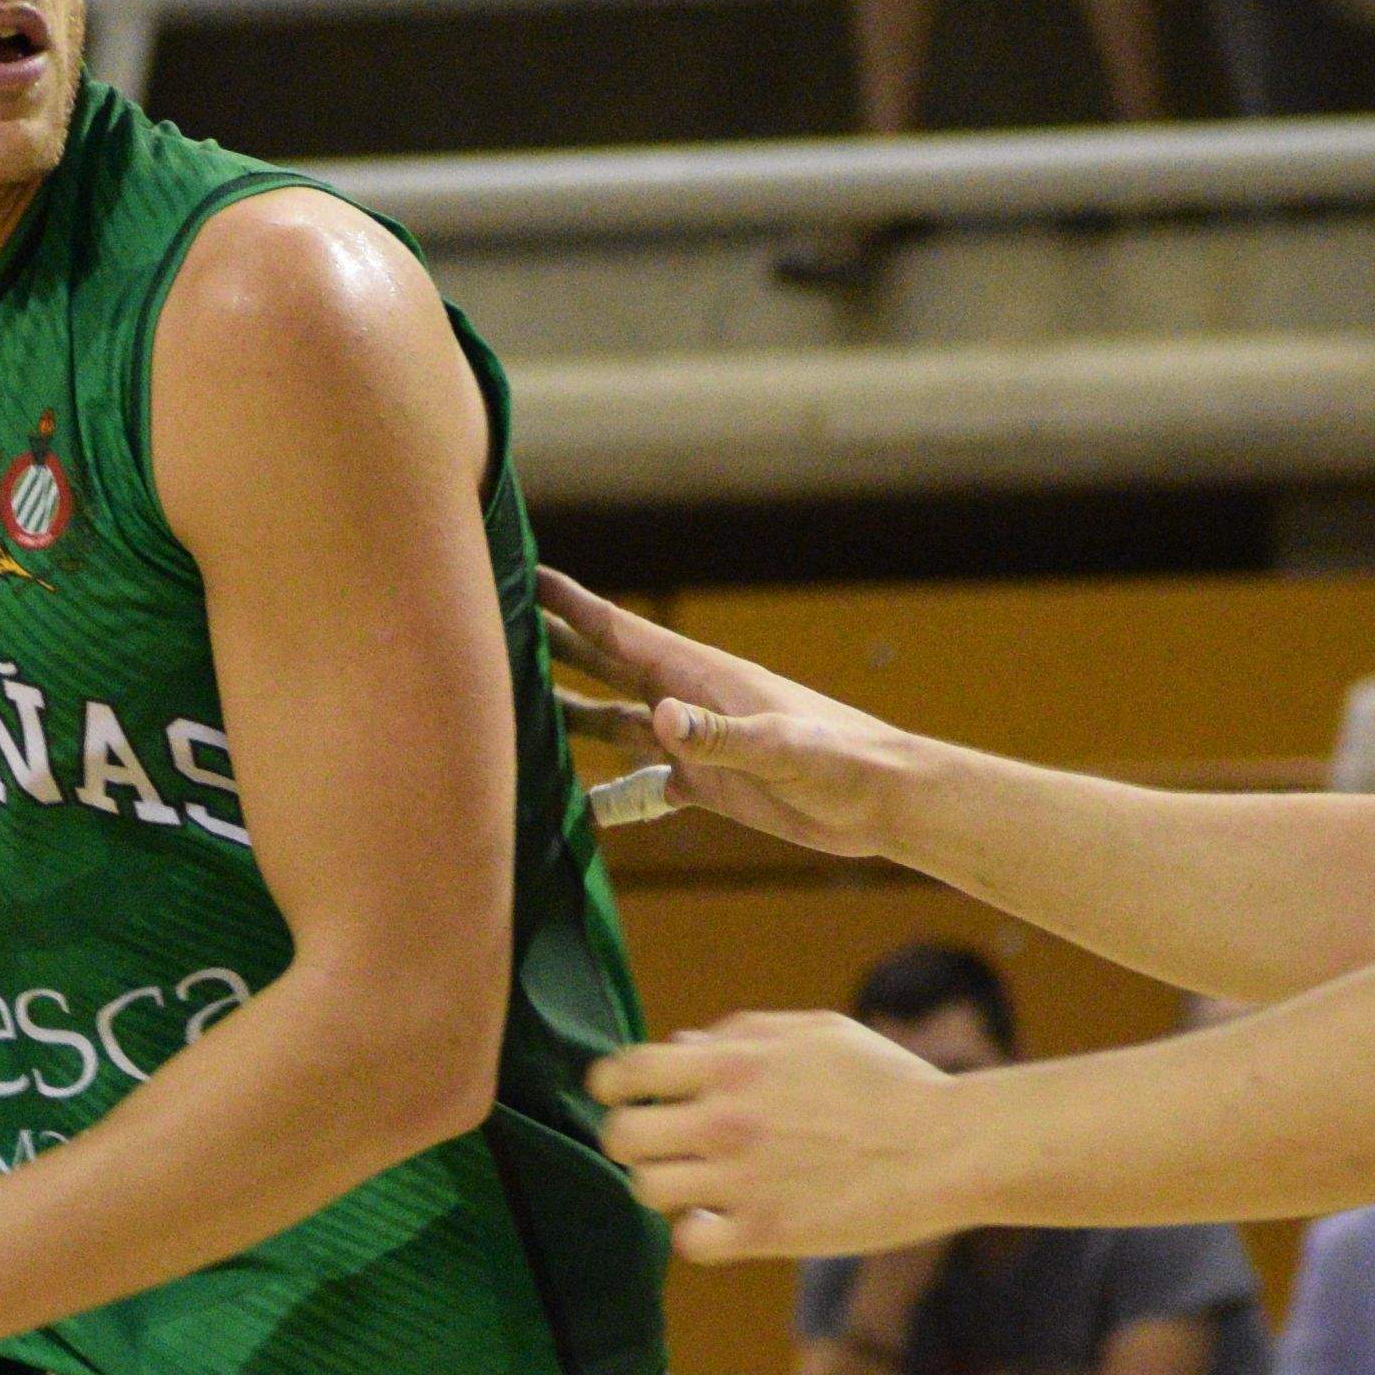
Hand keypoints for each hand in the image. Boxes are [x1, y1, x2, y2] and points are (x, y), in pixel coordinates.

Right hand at [538, 572, 920, 862]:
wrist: (882, 801)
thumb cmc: (844, 761)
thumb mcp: (782, 747)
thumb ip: (721, 734)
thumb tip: (659, 719)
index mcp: (702, 677)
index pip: (621, 632)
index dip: (571, 604)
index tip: (524, 572)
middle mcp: (688, 703)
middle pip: (605, 667)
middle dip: (552, 647)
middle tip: (492, 627)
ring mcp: (695, 742)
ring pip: (614, 721)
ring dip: (568, 713)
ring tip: (513, 709)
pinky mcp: (707, 784)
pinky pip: (642, 781)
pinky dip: (607, 789)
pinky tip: (573, 801)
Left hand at [592, 1012, 971, 1259]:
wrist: (946, 1147)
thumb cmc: (888, 1083)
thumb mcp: (818, 1032)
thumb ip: (742, 1033)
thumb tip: (681, 1045)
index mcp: (734, 1064)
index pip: (628, 1072)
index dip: (611, 1084)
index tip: (622, 1096)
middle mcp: (724, 1120)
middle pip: (621, 1136)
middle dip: (630, 1139)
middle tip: (658, 1146)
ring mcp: (741, 1180)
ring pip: (647, 1189)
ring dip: (664, 1187)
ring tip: (696, 1185)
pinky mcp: (765, 1232)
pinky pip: (689, 1242)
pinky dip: (697, 1234)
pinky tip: (722, 1222)